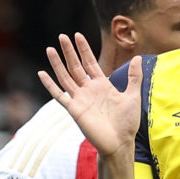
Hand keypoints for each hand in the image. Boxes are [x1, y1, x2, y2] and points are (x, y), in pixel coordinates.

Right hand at [37, 32, 140, 158]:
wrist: (120, 143)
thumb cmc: (127, 123)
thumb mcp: (133, 96)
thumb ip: (134, 77)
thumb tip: (138, 57)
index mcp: (101, 85)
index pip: (90, 63)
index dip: (84, 49)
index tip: (78, 35)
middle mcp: (88, 90)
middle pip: (75, 66)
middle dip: (69, 51)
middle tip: (62, 36)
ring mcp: (80, 99)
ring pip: (65, 77)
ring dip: (57, 64)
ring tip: (50, 49)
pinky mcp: (74, 109)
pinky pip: (59, 95)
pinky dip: (50, 85)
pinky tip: (42, 74)